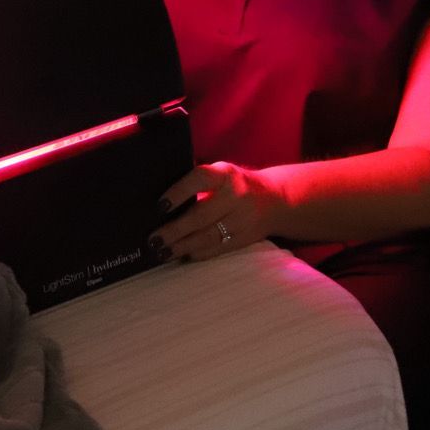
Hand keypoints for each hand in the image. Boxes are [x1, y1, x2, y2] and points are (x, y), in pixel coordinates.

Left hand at [148, 162, 283, 262]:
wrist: (275, 200)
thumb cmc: (234, 185)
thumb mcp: (220, 174)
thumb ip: (197, 182)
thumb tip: (162, 203)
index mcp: (225, 175)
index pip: (199, 180)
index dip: (178, 192)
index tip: (159, 205)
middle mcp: (235, 196)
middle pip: (201, 216)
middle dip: (175, 230)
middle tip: (153, 239)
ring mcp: (242, 220)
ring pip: (208, 237)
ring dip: (182, 247)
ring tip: (162, 251)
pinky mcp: (244, 239)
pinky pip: (217, 249)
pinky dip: (197, 254)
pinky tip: (181, 255)